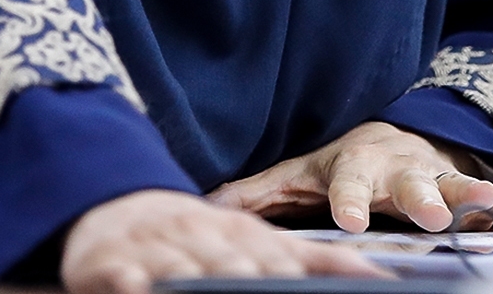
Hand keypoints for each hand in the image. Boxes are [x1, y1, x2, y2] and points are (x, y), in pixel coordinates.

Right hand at [61, 189, 380, 293]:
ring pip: (183, 268)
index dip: (306, 271)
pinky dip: (131, 284)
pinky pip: (122, 275)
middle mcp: (203, 241)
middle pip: (235, 265)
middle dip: (257, 277)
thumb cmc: (200, 238)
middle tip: (270, 282)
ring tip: (210, 282)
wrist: (118, 207)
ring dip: (198, 278)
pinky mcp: (111, 263)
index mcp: (243, 238)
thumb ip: (321, 262)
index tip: (335, 281)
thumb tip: (380, 276)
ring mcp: (157, 250)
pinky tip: (138, 290)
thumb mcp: (259, 243)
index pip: (282, 258)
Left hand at [210, 120, 492, 232]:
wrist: (392, 137)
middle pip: (406, 183)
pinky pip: (485, 191)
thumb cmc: (337, 167)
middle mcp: (394, 168)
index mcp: (352, 166)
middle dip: (421, 199)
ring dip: (470, 196)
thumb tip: (205, 207)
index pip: (345, 183)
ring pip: (452, 183)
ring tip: (492, 207)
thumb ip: (257, 194)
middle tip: (431, 218)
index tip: (349, 221)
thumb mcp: (297, 175)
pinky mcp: (460, 185)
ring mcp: (431, 174)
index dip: (347, 200)